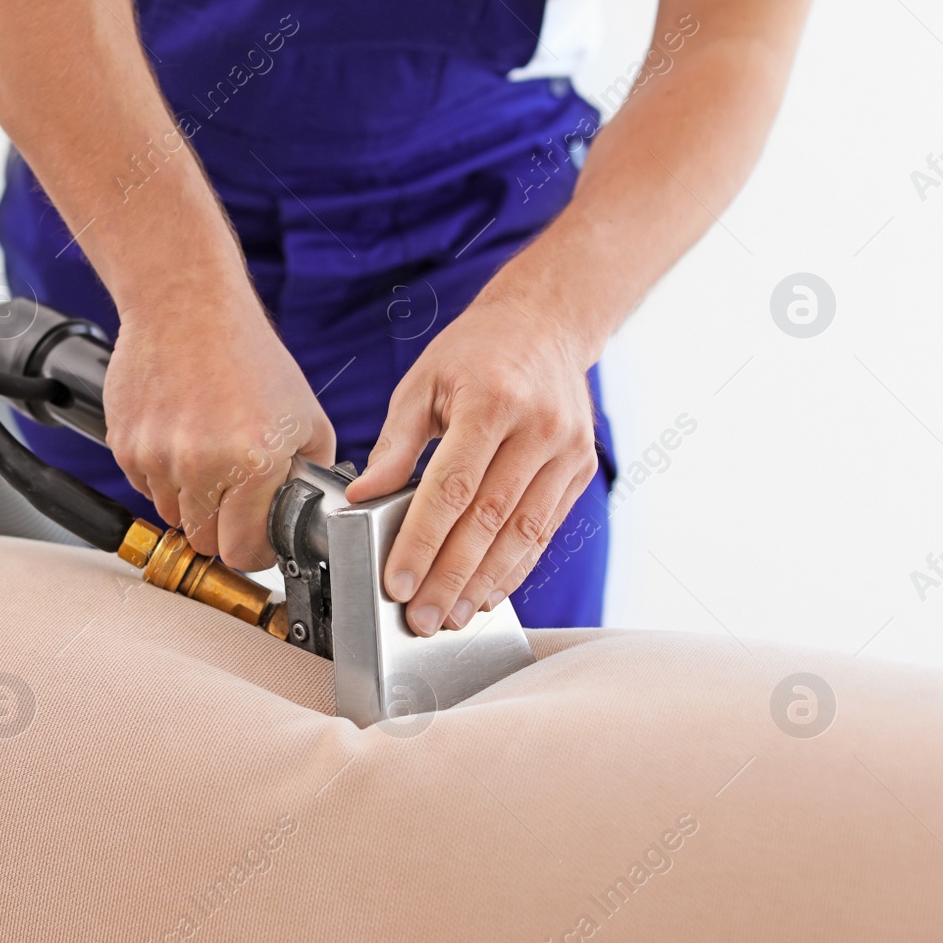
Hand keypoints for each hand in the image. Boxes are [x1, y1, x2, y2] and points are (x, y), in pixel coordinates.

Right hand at [103, 284, 335, 570]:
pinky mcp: (125, 445)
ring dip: (190, 499)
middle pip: (203, 541)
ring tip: (207, 455)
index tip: (255, 542)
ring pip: (170, 515)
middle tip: (233, 498)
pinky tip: (180, 436)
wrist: (186, 306)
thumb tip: (308, 514)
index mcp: (252, 462)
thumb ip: (312, 473)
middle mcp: (200, 464)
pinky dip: (162, 474)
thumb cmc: (247, 354)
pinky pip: (144, 486)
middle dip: (221, 528)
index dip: (252, 553)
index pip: (242, 551)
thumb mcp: (307, 416)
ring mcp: (156, 456)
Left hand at [343, 296, 599, 635]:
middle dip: (451, 578)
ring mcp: (567, 451)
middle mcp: (537, 428)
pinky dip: (515, 566)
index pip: (453, 488)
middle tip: (422, 620)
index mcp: (491, 401)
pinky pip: (545, 529)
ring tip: (453, 617)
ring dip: (485, 583)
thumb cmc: (476, 351)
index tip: (398, 583)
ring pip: (523, 534)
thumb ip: (395, 444)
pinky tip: (488, 592)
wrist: (548, 323)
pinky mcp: (581, 468)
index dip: (423, 542)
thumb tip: (361, 499)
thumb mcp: (422, 382)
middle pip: (488, 521)